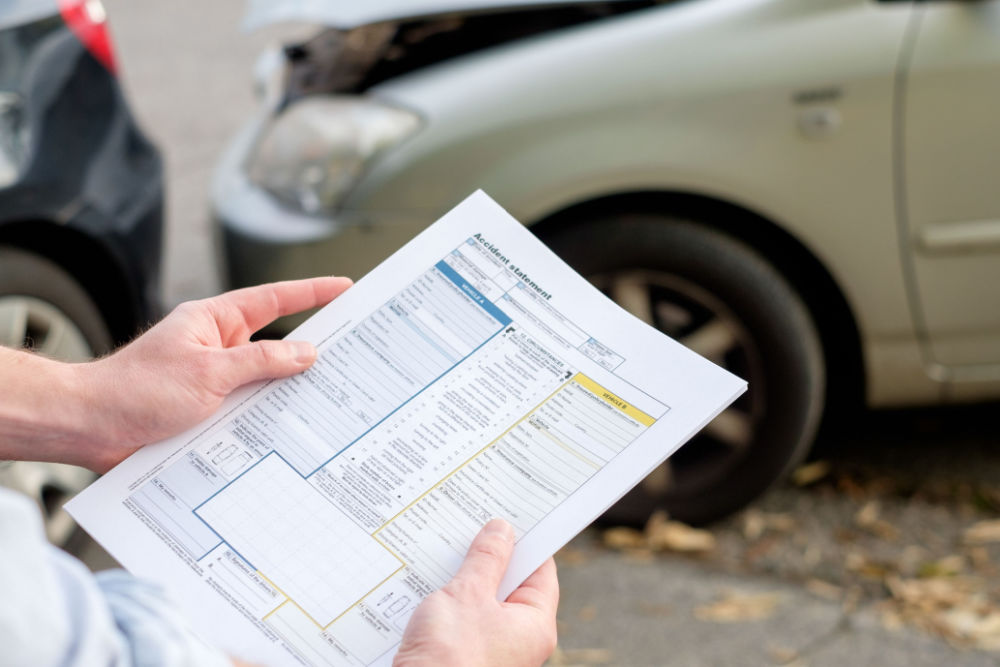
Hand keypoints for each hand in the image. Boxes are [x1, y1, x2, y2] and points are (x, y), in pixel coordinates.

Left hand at [0, 277, 350, 471]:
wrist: (88, 427)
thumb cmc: (135, 390)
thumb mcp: (208, 373)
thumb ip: (261, 362)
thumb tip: (305, 352)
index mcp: (214, 321)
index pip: (274, 299)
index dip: (312, 292)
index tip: (345, 287)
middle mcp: (216, 347)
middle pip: (275, 342)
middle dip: (311, 348)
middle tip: (352, 350)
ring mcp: (213, 380)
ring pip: (264, 381)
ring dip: (287, 392)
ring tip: (327, 399)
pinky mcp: (207, 410)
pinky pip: (248, 409)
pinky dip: (266, 418)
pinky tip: (287, 433)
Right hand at [393, 519, 558, 666]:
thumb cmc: (450, 656)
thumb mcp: (468, 594)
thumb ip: (486, 559)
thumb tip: (501, 530)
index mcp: (535, 626)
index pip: (541, 572)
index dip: (526, 542)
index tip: (510, 517)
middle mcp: (520, 641)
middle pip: (511, 585)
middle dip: (491, 557)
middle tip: (474, 527)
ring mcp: (493, 650)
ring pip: (484, 601)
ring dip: (466, 578)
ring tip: (448, 551)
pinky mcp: (465, 655)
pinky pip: (465, 618)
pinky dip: (452, 600)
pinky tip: (432, 583)